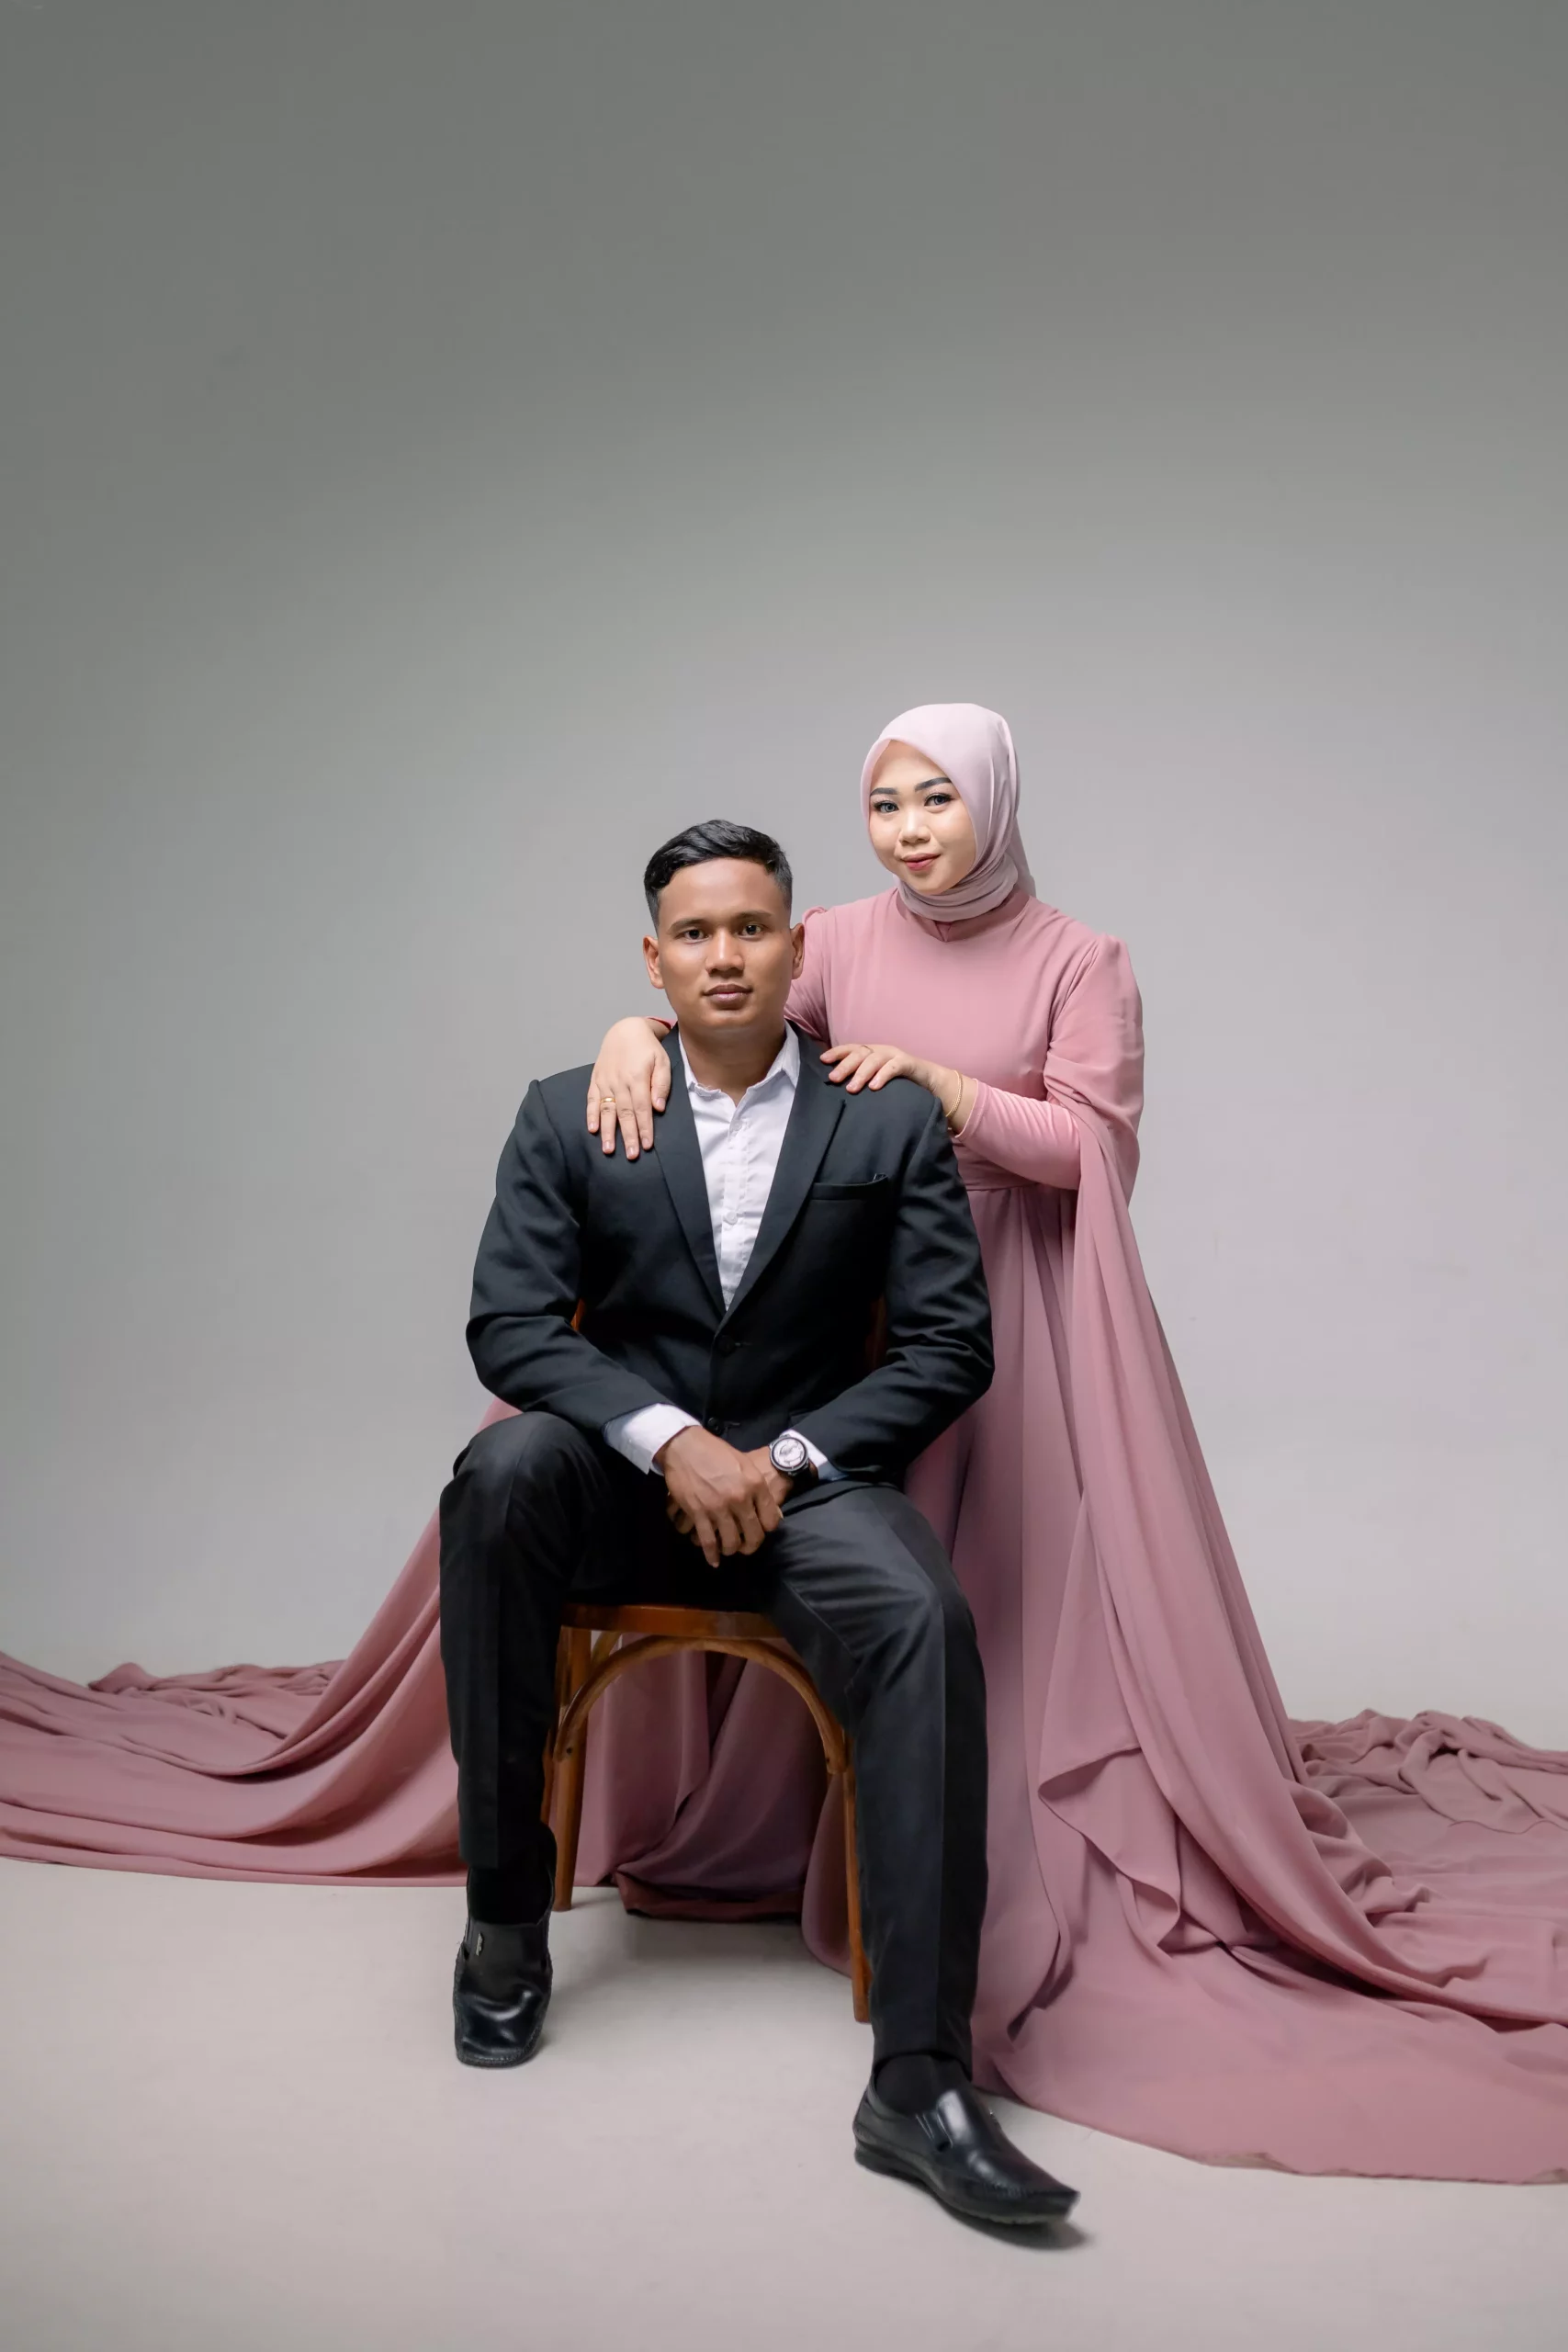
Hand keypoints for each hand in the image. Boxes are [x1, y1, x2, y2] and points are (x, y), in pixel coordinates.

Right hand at [586, 1017, 673, 1158]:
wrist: (625, 1030)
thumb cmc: (647, 1049)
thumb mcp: (662, 1061)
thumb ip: (662, 1084)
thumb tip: (658, 1108)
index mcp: (637, 1077)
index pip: (642, 1108)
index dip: (644, 1128)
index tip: (646, 1145)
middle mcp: (619, 1081)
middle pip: (624, 1113)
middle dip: (627, 1136)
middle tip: (630, 1155)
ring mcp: (605, 1082)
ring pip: (606, 1110)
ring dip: (607, 1131)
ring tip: (608, 1150)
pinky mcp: (596, 1081)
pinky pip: (592, 1100)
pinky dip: (591, 1115)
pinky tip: (593, 1130)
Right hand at [656, 1429, 789, 1566]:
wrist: (686, 1446)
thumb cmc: (716, 1452)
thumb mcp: (745, 1465)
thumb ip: (758, 1488)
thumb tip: (772, 1512)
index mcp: (755, 1484)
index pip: (770, 1520)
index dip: (766, 1530)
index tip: (760, 1530)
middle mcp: (740, 1498)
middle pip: (753, 1535)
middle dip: (750, 1545)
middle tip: (745, 1546)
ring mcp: (719, 1507)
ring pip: (731, 1542)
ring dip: (731, 1550)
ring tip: (728, 1548)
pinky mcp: (699, 1513)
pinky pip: (708, 1541)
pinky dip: (711, 1555)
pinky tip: (713, 1560)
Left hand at [819, 1041, 973, 1131]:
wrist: (930, 1082)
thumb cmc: (898, 1084)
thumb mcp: (876, 1080)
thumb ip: (861, 1080)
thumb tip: (836, 1087)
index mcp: (872, 1052)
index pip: (851, 1049)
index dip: (837, 1053)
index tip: (822, 1061)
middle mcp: (882, 1050)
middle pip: (860, 1054)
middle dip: (845, 1066)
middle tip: (833, 1079)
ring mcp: (895, 1056)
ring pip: (874, 1059)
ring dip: (861, 1073)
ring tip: (852, 1089)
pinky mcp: (908, 1064)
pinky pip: (894, 1067)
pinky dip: (883, 1076)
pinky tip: (874, 1087)